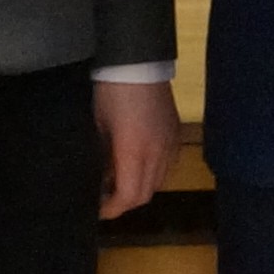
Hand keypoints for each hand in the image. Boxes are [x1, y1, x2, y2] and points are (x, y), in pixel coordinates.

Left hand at [93, 78, 181, 218]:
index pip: (129, 196)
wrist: (138, 63)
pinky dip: (153, 173)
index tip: (98, 210)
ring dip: (140, 188)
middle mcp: (158, 153)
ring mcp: (170, 145)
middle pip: (146, 194)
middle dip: (125, 202)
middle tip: (105, 198)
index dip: (112, 209)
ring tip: (121, 180)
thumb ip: (104, 157)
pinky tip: (138, 163)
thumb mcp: (99, 127)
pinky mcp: (176, 135)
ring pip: (159, 182)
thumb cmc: (110, 92)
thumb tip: (102, 178)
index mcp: (134, 152)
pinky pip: (167, 166)